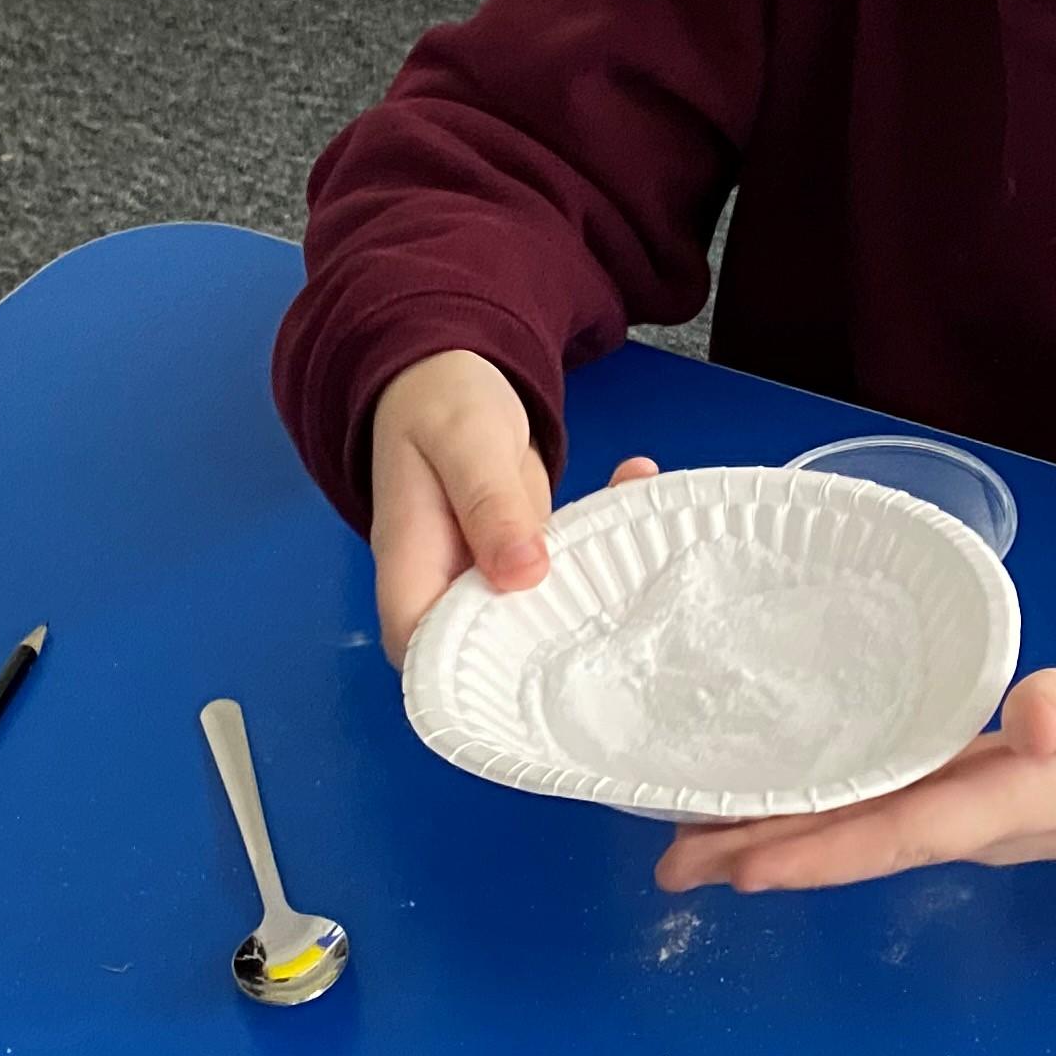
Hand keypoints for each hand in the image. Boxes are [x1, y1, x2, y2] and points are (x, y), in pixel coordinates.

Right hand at [365, 350, 659, 660]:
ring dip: (598, 585)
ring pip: (541, 613)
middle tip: (626, 615)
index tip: (545, 669)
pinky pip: (568, 565)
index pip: (425, 654)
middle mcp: (447, 585)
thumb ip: (487, 503)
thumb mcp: (464, 441)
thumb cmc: (437, 403)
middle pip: (491, 653)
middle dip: (560, 647)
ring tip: (644, 545)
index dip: (474, 680)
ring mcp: (489, 575)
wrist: (449, 375)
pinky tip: (637, 481)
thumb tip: (523, 574)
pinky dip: (608, 532)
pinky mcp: (525, 558)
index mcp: (411, 568)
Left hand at [656, 659, 1055, 893]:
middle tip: (669, 867)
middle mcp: (961, 823)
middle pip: (848, 845)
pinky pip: (867, 806)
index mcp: (999, 808)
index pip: (896, 834)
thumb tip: (1034, 718)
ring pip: (848, 830)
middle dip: (760, 856)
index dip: (818, 852)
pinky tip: (762, 801)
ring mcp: (952, 815)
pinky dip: (807, 807)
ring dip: (768, 839)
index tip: (743, 866)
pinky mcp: (951, 792)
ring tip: (684, 844)